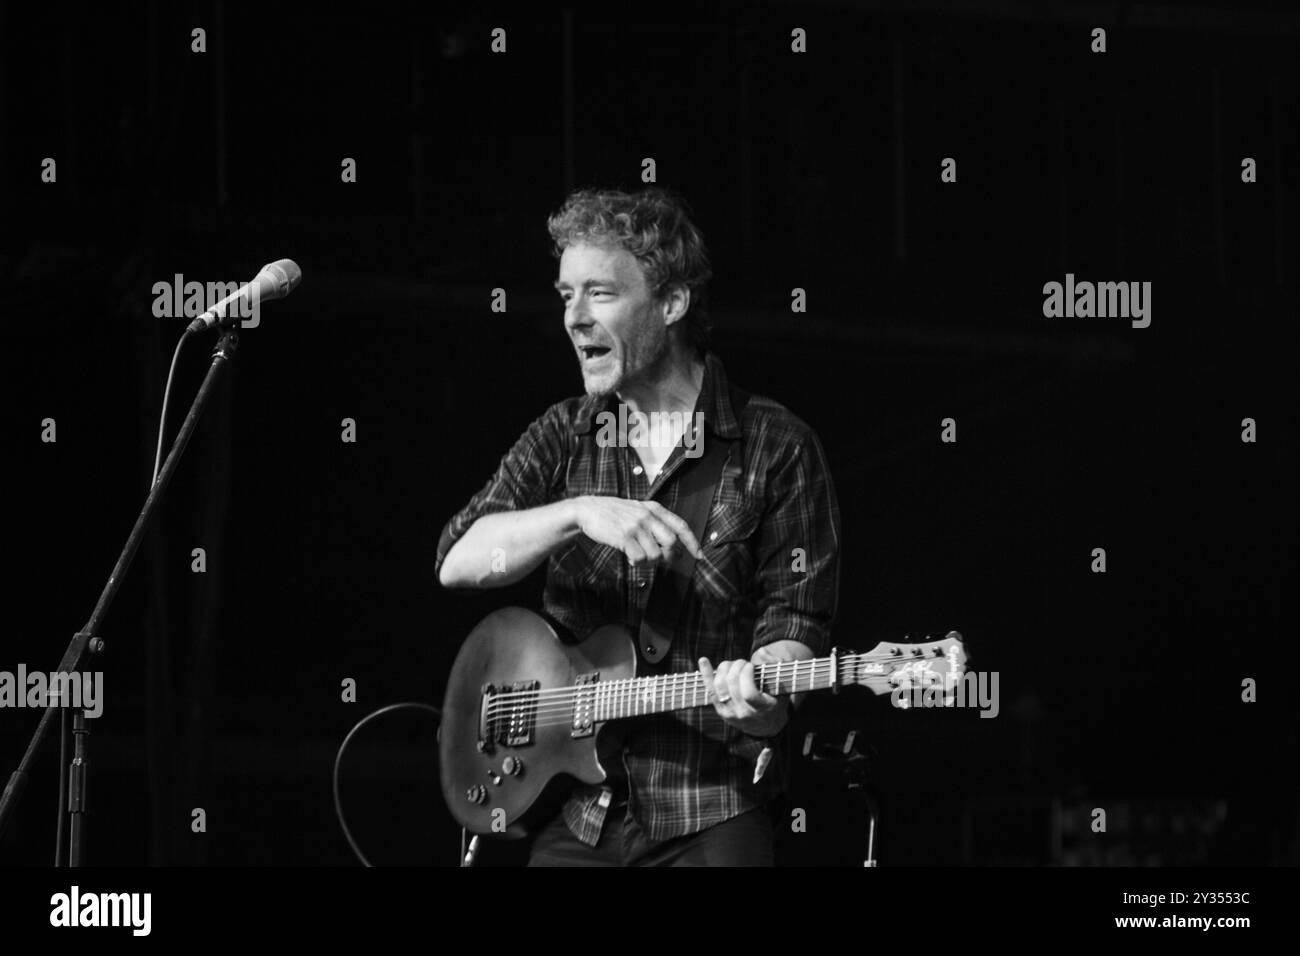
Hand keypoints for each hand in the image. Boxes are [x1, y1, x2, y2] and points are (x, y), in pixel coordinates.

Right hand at [574, 495, 702, 567]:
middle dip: (670, 556)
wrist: (588, 510)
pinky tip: (629, 557)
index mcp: (654, 509)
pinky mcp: (624, 537)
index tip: (699, 556)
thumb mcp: (638, 511)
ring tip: (639, 556)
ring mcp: (636, 526)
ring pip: (655, 554)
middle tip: (662, 561)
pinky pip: (639, 558)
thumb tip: (675, 548)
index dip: (692, 542)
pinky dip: (636, 562)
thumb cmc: (614, 514)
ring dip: (649, 561)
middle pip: (671, 542)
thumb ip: (655, 524)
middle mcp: (647, 516)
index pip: (680, 526)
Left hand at [698, 652, 789, 737]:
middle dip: (737, 667)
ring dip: (725, 668)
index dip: (746, 675)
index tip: (751, 665)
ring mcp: (730, 713)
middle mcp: (744, 714)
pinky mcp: (720, 710)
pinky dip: (706, 673)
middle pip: (732, 685)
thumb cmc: (775, 698)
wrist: (765, 723)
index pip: (748, 693)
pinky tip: (703, 660)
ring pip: (719, 686)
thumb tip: (762, 652)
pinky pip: (710, 690)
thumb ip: (776, 665)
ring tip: (734, 665)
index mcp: (762, 709)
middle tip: (744, 663)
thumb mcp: (783, 684)